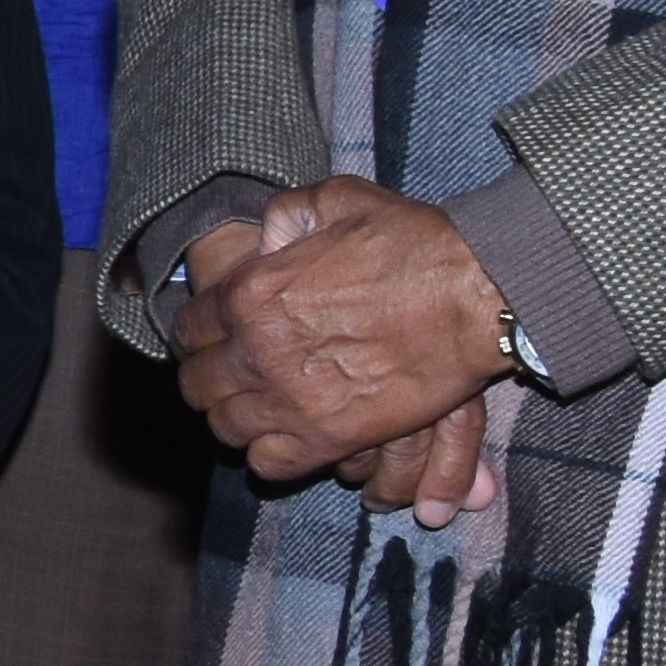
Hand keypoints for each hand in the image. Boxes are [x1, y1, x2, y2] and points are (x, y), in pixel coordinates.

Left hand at [177, 175, 503, 521]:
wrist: (475, 294)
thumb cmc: (412, 242)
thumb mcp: (337, 200)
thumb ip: (285, 217)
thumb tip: (263, 242)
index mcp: (251, 292)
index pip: (190, 327)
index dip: (198, 331)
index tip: (213, 335)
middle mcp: (259, 350)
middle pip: (198, 384)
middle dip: (207, 377)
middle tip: (228, 375)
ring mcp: (292, 399)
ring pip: (226, 427)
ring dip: (234, 417)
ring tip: (254, 408)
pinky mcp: (332, 438)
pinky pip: (270, 464)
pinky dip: (269, 456)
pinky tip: (282, 439)